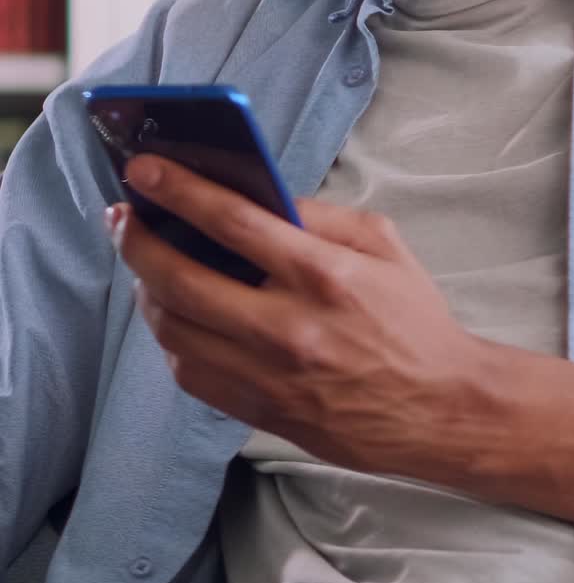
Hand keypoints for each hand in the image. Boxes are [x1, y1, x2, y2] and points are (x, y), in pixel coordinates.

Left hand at [106, 154, 486, 481]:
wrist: (441, 409)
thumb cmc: (414, 320)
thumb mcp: (383, 244)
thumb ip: (319, 214)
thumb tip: (259, 195)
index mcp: (324, 274)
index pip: (232, 221)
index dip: (178, 191)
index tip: (143, 171)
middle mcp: (290, 326)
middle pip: (183, 280)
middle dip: (138, 242)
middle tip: (122, 217)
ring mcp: (270, 375)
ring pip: (175, 331)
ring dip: (146, 291)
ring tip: (143, 263)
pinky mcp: (261, 411)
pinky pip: (190, 374)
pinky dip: (171, 339)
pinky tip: (175, 314)